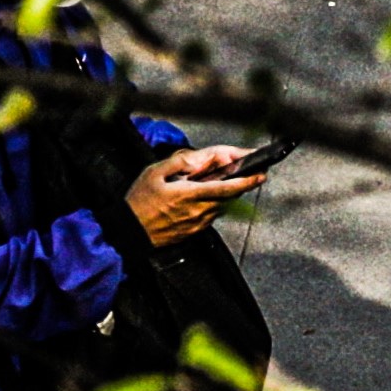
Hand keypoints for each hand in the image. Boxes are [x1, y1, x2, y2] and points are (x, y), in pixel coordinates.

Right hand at [121, 146, 265, 248]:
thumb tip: (200, 159)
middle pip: (230, 196)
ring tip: (211, 182)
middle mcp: (199, 210)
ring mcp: (200, 222)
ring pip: (222, 204)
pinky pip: (212, 213)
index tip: (260, 175)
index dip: (246, 181)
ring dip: (224, 192)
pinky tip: (200, 196)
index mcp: (189, 194)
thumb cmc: (139, 201)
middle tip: (244, 172)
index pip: (226, 188)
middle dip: (239, 183)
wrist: (131, 231)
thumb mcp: (153, 173)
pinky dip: (213, 202)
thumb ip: (179, 163)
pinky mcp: (198, 230)